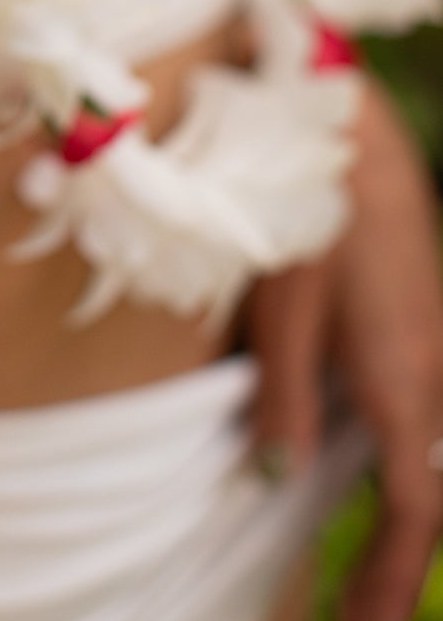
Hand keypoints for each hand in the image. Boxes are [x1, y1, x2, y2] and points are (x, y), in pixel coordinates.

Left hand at [246, 77, 442, 620]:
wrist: (349, 126)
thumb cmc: (306, 211)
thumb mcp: (281, 310)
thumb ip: (281, 397)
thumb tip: (272, 477)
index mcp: (401, 384)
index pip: (411, 515)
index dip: (384, 581)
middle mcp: (432, 374)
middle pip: (423, 491)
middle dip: (389, 559)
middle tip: (347, 613)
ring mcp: (432, 342)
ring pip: (420, 446)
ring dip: (389, 504)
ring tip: (348, 558)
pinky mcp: (418, 314)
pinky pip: (411, 401)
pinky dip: (387, 448)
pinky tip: (349, 450)